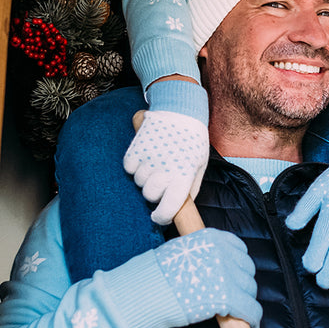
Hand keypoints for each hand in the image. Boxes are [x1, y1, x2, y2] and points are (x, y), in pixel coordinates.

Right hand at [124, 109, 208, 223]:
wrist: (180, 110)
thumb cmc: (192, 139)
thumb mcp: (199, 164)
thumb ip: (192, 187)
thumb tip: (182, 207)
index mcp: (183, 175)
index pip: (168, 208)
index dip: (162, 217)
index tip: (159, 217)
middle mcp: (165, 169)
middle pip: (150, 195)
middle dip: (155, 193)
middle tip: (162, 180)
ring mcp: (148, 159)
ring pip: (138, 181)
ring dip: (145, 177)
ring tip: (157, 162)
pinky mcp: (136, 148)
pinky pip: (129, 167)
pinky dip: (135, 165)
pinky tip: (146, 155)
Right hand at [146, 228, 261, 327]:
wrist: (147, 292)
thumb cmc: (157, 274)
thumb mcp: (180, 251)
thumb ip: (201, 253)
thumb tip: (213, 265)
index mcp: (212, 238)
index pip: (238, 248)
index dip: (238, 263)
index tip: (235, 273)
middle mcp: (223, 252)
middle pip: (246, 269)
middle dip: (243, 282)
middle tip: (236, 294)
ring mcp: (227, 274)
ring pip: (250, 289)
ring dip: (246, 299)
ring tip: (240, 310)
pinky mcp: (229, 297)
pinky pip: (250, 308)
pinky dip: (253, 317)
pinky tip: (252, 323)